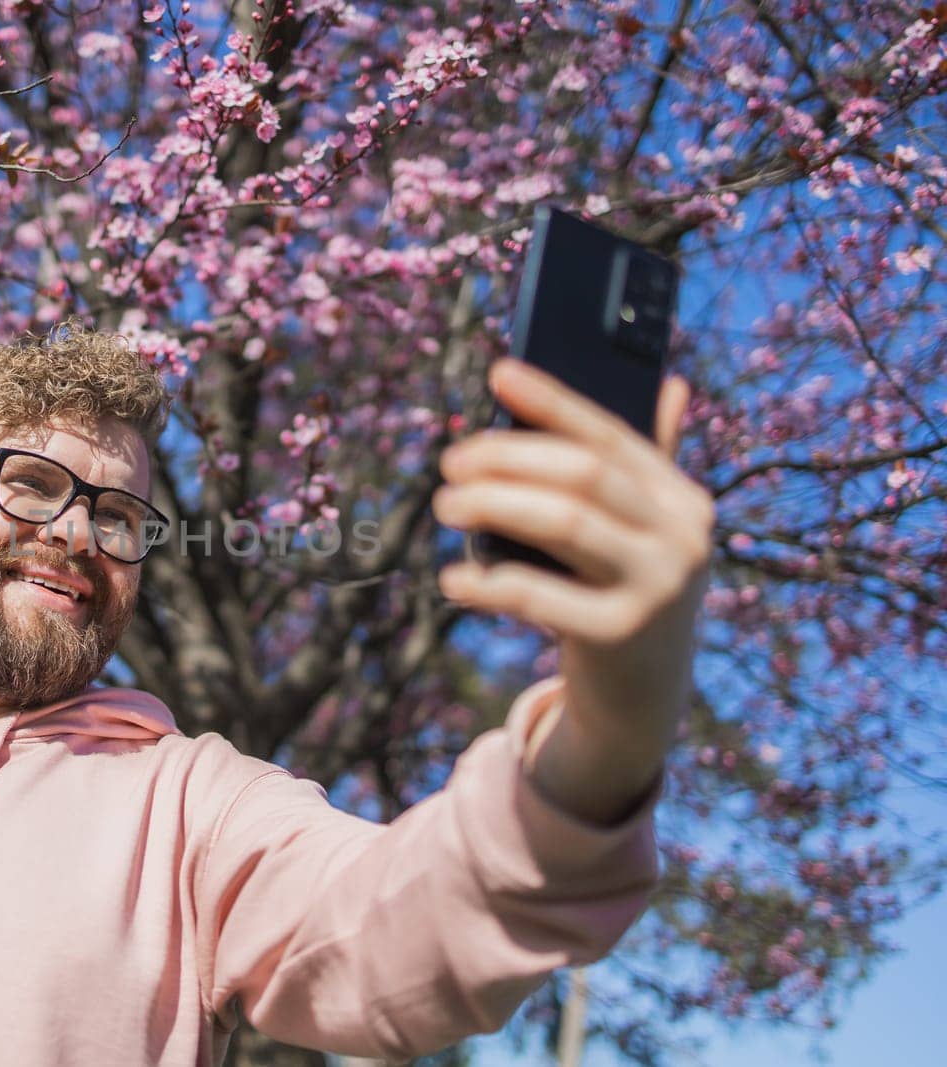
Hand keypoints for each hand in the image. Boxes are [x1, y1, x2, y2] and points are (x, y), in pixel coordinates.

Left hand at [431, 358, 714, 820]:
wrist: (641, 699)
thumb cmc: (625, 595)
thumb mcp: (645, 532)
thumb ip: (648, 465)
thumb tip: (667, 382)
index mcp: (683, 499)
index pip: (610, 435)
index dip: (552, 402)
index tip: (498, 374)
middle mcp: (683, 538)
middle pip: (582, 474)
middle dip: (507, 459)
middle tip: (449, 464)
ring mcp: (658, 588)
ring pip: (564, 522)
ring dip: (495, 505)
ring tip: (446, 506)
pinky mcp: (620, 637)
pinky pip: (541, 597)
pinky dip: (491, 583)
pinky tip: (453, 579)